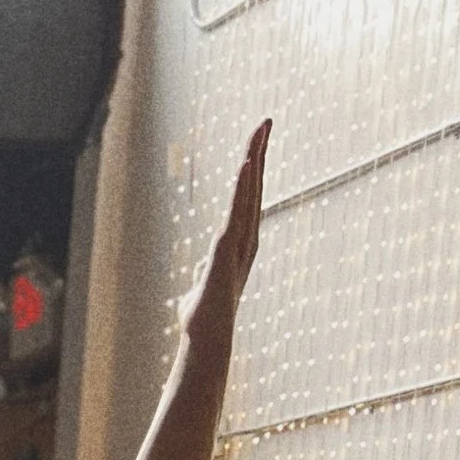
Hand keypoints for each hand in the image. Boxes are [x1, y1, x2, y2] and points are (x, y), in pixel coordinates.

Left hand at [180, 120, 269, 343]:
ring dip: (254, 161)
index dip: (253, 171)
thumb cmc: (201, 320)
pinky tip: (246, 164)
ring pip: (248, 194)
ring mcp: (237, 243)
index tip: (256, 145)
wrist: (204, 338)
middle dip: (259, 153)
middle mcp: (244, 238)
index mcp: (239, 242)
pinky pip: (236, 211)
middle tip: (266, 121)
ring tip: (260, 131)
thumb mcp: (199, 294)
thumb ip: (200, 285)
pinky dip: (242, 188)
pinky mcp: (225, 249)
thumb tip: (193, 291)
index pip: (247, 199)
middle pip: (254, 188)